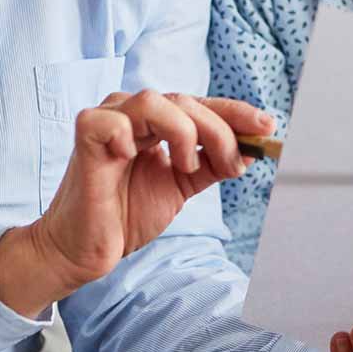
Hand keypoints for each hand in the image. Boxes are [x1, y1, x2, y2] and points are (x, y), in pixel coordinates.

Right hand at [30, 91, 273, 292]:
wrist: (86, 250)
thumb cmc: (127, 214)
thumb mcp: (181, 187)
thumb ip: (212, 165)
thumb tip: (252, 151)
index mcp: (154, 121)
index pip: (200, 106)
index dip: (234, 114)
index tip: (268, 128)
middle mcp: (132, 113)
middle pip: (184, 101)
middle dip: (219, 130)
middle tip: (235, 162)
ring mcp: (107, 122)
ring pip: (153, 102)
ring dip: (182, 131)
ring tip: (185, 166)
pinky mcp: (85, 139)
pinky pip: (107, 121)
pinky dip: (124, 133)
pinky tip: (133, 157)